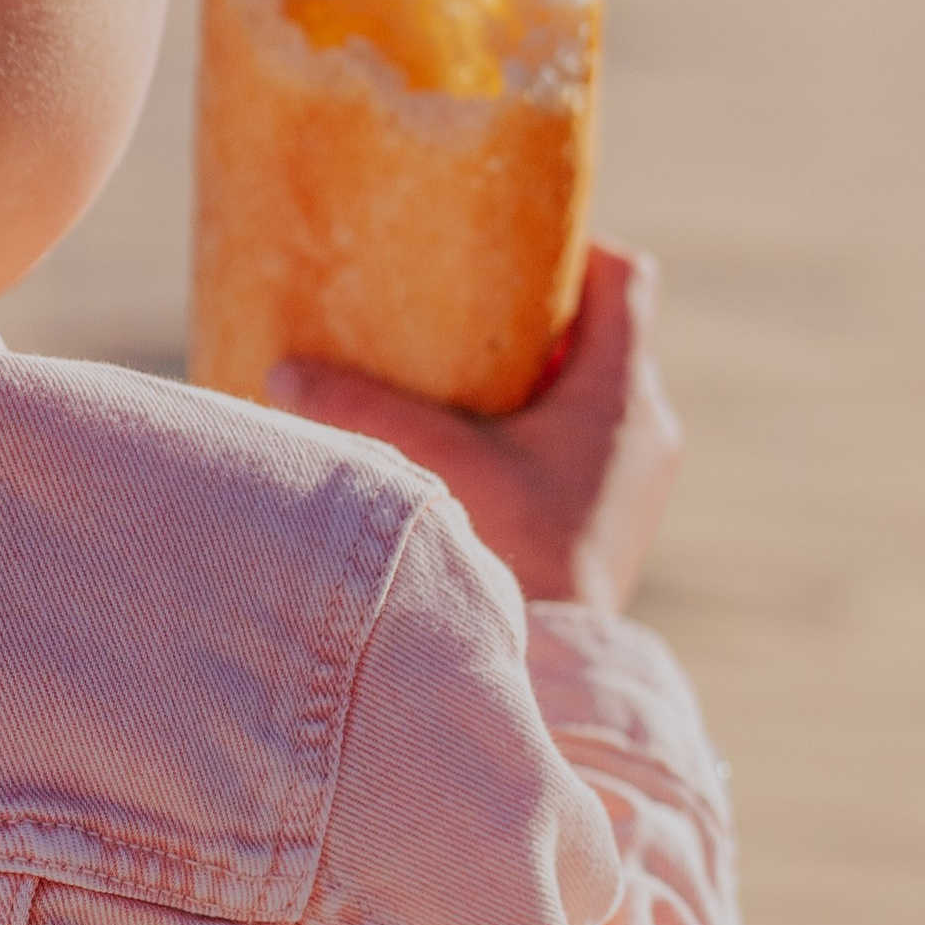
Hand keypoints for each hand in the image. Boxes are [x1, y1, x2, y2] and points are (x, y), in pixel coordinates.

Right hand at [263, 244, 682, 615]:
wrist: (551, 672)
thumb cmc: (508, 557)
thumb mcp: (429, 466)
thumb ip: (356, 411)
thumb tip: (280, 371)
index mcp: (621, 395)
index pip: (623, 280)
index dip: (571, 252)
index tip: (507, 255)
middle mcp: (644, 434)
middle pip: (599, 340)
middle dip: (532, 325)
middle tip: (459, 323)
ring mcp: (633, 486)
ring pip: (587, 402)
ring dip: (529, 389)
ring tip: (455, 395)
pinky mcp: (609, 529)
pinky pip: (578, 457)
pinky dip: (532, 443)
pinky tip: (470, 463)